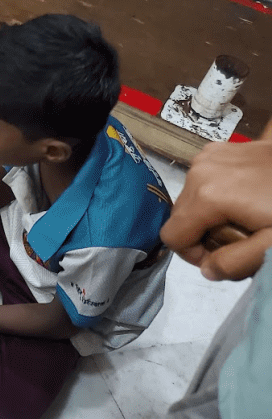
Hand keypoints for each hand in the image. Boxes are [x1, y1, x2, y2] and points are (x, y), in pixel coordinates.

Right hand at [161, 133, 271, 280]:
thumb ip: (236, 263)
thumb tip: (207, 270)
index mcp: (207, 196)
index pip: (173, 237)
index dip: (193, 255)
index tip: (224, 257)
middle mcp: (199, 171)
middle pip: (180, 217)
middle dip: (204, 235)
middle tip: (241, 240)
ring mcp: (208, 156)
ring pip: (191, 199)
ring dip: (210, 216)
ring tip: (246, 219)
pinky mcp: (218, 149)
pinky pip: (203, 181)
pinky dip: (216, 195)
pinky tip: (246, 199)